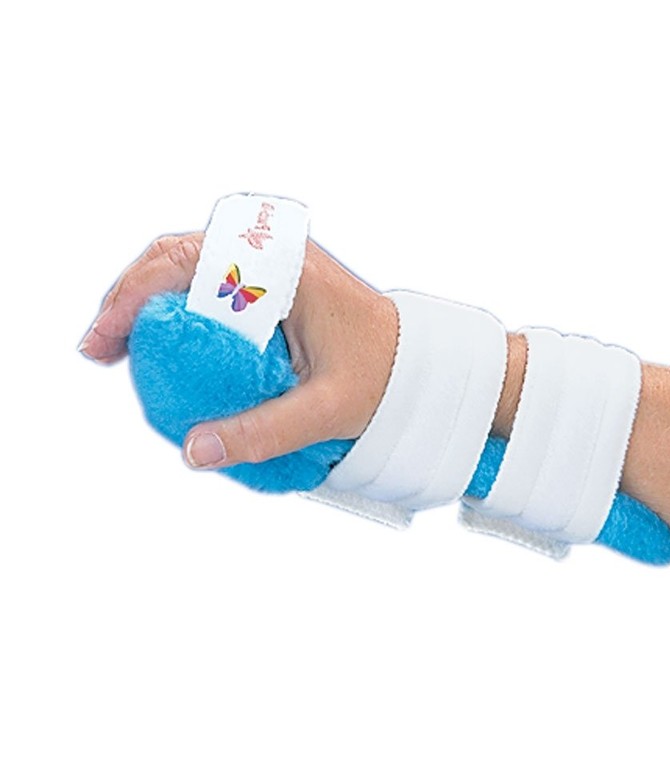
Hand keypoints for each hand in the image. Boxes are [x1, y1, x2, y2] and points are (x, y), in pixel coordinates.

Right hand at [80, 235, 399, 467]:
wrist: (420, 364)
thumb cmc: (384, 376)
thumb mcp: (326, 410)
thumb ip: (263, 432)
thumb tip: (193, 452)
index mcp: (288, 268)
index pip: (190, 260)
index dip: (134, 294)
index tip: (105, 340)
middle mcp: (278, 254)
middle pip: (179, 254)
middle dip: (130, 295)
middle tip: (100, 348)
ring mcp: (277, 264)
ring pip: (192, 263)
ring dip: (150, 297)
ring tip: (120, 344)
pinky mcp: (277, 282)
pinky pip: (215, 281)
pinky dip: (180, 304)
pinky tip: (164, 338)